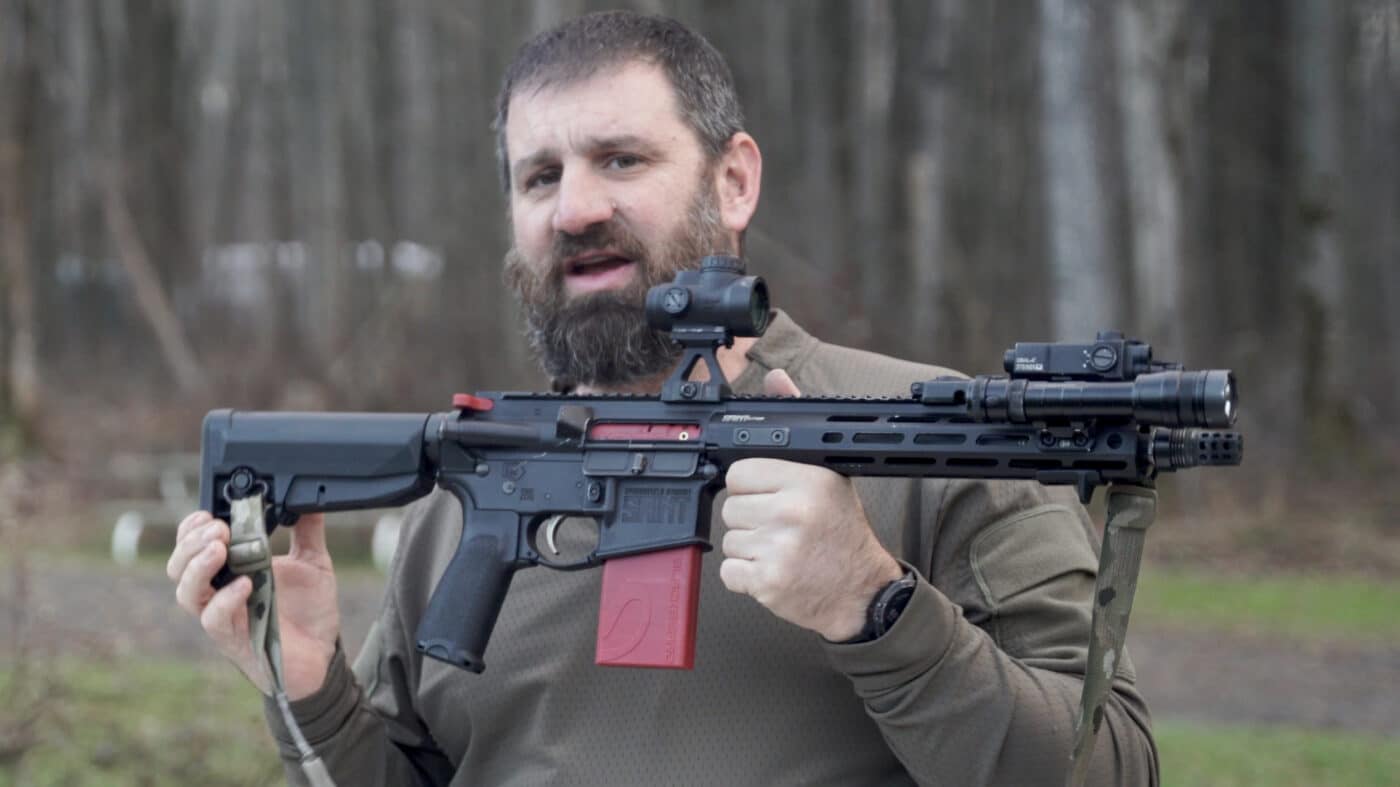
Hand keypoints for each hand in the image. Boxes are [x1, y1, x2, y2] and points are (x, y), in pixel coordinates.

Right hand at [168, 510, 339, 698]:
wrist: (323, 654)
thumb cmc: (310, 611)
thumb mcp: (313, 563)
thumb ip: (308, 531)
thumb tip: (309, 498)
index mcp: (232, 569)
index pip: (193, 545)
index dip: (192, 527)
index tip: (209, 513)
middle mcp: (219, 592)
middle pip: (179, 566)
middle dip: (191, 543)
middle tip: (218, 530)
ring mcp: (224, 616)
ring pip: (186, 593)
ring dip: (198, 567)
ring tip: (220, 549)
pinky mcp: (234, 639)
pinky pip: (214, 620)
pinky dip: (226, 600)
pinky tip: (244, 584)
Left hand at [719, 369, 903, 641]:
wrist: (861, 592)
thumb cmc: (842, 530)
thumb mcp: (828, 472)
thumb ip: (796, 423)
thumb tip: (774, 377)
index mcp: (809, 479)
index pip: (740, 472)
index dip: (753, 486)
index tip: (774, 496)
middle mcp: (793, 512)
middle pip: (730, 507)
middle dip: (751, 517)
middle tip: (781, 525)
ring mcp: (779, 550)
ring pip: (728, 539)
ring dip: (749, 547)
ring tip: (781, 547)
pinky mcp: (768, 583)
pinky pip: (729, 572)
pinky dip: (746, 576)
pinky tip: (774, 569)